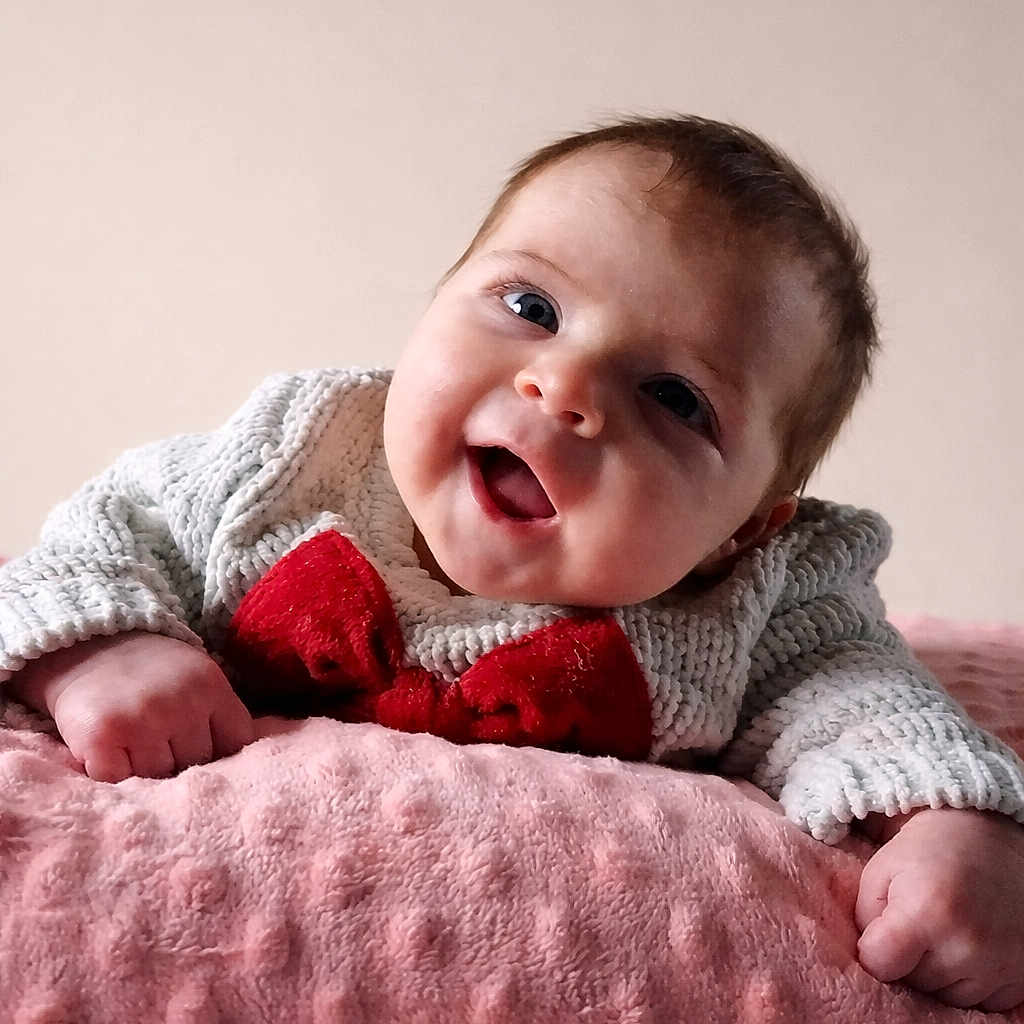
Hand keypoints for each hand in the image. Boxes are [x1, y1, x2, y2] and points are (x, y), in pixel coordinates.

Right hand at [9, 632, 255, 781]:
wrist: (87, 648)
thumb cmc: (150, 673)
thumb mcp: (198, 678)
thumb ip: (219, 715)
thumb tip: (238, 766)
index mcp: (211, 687)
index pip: (237, 743)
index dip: (223, 754)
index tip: (205, 751)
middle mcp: (180, 703)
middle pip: (197, 764)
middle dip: (181, 760)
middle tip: (159, 739)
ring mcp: (141, 720)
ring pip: (159, 777)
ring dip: (145, 769)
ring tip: (133, 742)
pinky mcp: (101, 738)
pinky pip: (119, 781)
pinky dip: (112, 774)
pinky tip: (110, 750)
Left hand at [856, 806, 1023, 1010]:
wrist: (991, 839)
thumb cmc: (929, 850)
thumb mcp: (882, 868)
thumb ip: (865, 916)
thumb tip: (868, 957)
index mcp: (926, 911)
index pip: (880, 965)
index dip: (872, 952)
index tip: (877, 935)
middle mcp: (966, 944)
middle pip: (914, 982)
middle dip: (906, 958)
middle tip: (916, 921)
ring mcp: (999, 964)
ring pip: (946, 995)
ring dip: (937, 970)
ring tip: (942, 929)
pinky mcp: (1021, 976)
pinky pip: (981, 1001)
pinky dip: (968, 979)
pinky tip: (966, 943)